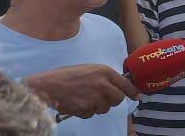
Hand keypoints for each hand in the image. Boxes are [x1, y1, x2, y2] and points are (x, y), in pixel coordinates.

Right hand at [23, 64, 140, 118]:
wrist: (46, 86)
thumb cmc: (65, 76)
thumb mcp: (88, 69)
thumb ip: (103, 77)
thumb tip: (115, 86)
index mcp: (104, 71)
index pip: (125, 83)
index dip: (133, 91)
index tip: (138, 96)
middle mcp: (102, 84)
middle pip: (118, 99)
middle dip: (111, 100)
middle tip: (101, 98)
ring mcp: (95, 97)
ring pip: (105, 108)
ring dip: (97, 106)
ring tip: (84, 98)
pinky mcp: (86, 108)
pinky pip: (92, 114)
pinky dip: (86, 111)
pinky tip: (77, 103)